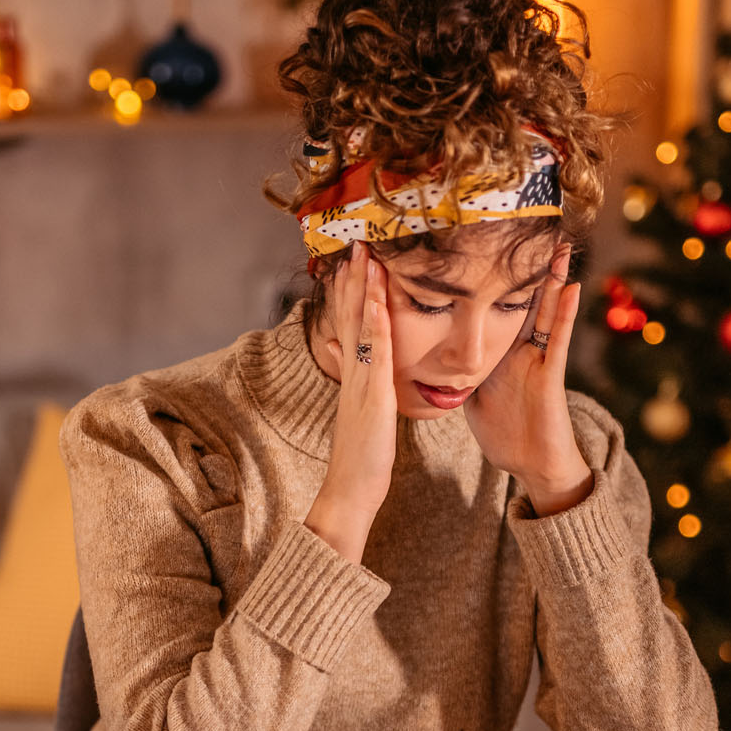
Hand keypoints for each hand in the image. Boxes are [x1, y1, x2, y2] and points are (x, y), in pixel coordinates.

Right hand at [304, 243, 397, 562]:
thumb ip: (364, 387)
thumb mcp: (367, 414)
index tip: (358, 263)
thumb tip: (358, 365)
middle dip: (355, 278)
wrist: (352, 488)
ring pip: (360, 324)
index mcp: (356, 376)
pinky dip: (375, 319)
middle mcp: (354, 372)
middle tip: (358, 242)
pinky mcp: (371, 392)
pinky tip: (378, 296)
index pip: (354, 325)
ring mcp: (360, 380)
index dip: (355, 292)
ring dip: (363, 287)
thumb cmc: (364, 458)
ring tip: (366, 254)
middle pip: (352, 315)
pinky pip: (373, 348)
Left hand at [464, 242, 593, 516]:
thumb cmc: (504, 433)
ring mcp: (539, 357)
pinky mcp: (551, 374)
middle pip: (521, 299)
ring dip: (552, 277)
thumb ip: (457, 372)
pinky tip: (573, 287)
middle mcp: (521, 348)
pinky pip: (560, 339)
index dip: (486, 279)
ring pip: (545, 310)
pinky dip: (567, 313)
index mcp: (500, 351)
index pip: (491, 307)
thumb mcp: (472, 395)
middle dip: (523, 267)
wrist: (530, 464)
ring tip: (558, 243)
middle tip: (528, 226)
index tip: (478, 245)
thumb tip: (426, 355)